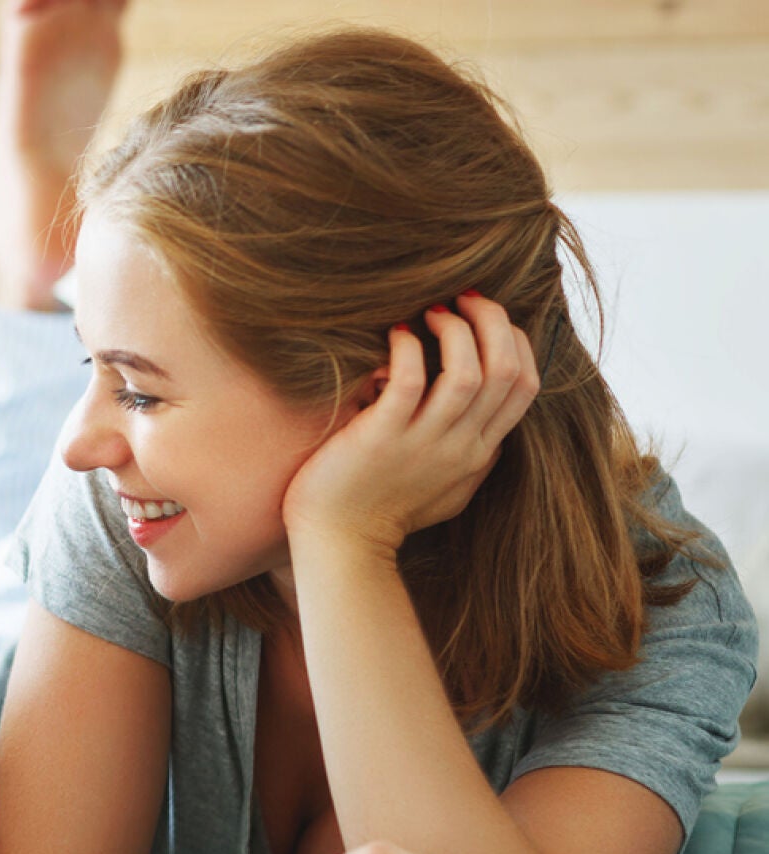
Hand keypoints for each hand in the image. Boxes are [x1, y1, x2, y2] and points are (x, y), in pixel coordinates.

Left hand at [281, 291, 540, 555]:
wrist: (340, 545)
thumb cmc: (384, 513)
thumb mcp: (448, 489)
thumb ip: (471, 459)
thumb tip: (487, 430)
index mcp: (479, 452)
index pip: (524, 386)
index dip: (516, 342)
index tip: (488, 320)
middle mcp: (460, 446)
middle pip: (507, 371)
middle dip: (492, 321)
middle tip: (463, 298)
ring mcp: (423, 443)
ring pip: (469, 373)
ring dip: (455, 330)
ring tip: (430, 312)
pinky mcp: (381, 438)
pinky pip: (410, 381)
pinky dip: (408, 348)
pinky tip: (394, 335)